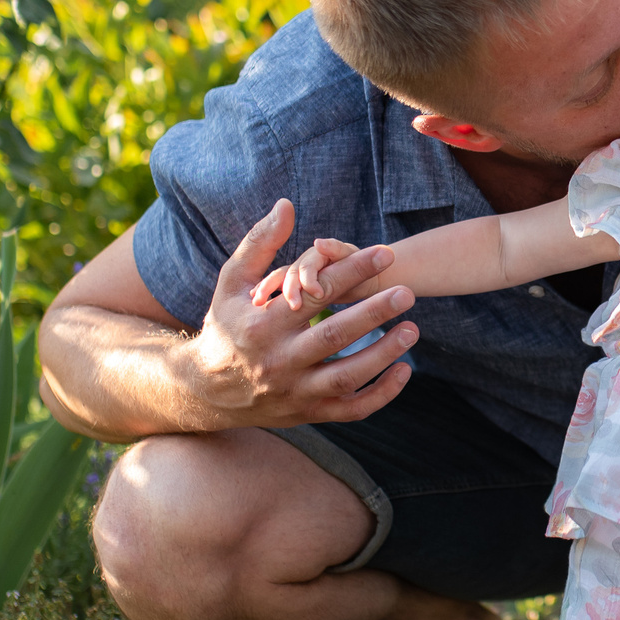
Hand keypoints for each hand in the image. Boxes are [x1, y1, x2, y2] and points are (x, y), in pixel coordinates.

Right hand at [181, 200, 417, 427]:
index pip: (315, 296)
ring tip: (412, 329)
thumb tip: (287, 205)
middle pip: (334, 337)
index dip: (352, 273)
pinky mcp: (308, 414)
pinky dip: (381, 394)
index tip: (385, 253)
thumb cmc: (225, 325)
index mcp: (262, 325)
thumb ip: (260, 243)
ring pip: (346, 377)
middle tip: (407, 292)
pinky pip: (351, 410)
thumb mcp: (232, 282)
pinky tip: (404, 371)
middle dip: (373, 313)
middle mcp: (279, 362)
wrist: (206, 391)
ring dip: (383, 354)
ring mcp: (295, 392)